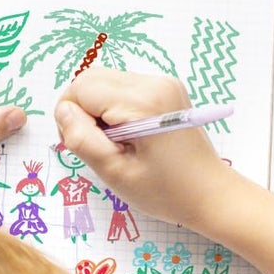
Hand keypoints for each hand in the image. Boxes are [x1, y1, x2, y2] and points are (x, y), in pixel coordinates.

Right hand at [53, 68, 236, 232]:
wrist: (211, 194)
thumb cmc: (165, 191)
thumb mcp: (115, 172)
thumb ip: (81, 138)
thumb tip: (62, 111)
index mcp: (142, 102)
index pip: (81, 88)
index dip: (71, 116)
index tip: (84, 146)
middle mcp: (154, 82)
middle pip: (92, 79)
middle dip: (82, 110)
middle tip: (96, 145)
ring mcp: (163, 83)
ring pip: (106, 82)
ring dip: (98, 109)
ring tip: (115, 143)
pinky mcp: (167, 89)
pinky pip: (124, 88)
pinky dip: (115, 108)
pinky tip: (128, 135)